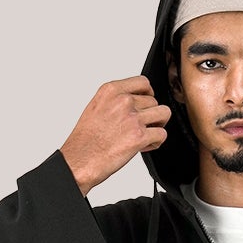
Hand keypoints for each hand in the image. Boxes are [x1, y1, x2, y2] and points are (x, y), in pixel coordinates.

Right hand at [60, 77, 172, 193]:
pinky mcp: (139, 136)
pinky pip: (161, 134)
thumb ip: (116, 101)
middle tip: (139, 128)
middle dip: (149, 115)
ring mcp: (133, 118)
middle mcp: (123, 101)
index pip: (143, 82)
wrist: (80, 160)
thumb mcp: (96, 107)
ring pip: (163, 114)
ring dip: (157, 125)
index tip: (145, 104)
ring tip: (146, 135)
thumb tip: (133, 103)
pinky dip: (156, 142)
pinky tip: (144, 146)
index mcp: (111, 90)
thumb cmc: (84, 140)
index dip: (148, 94)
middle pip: (154, 101)